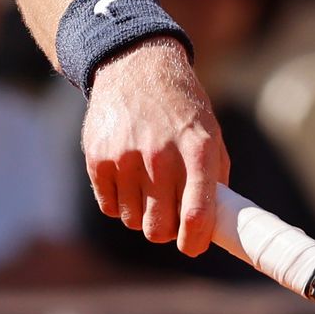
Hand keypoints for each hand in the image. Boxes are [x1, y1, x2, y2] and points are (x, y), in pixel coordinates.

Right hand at [82, 35, 229, 254]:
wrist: (136, 66)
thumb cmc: (180, 106)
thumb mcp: (209, 130)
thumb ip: (215, 176)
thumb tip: (216, 223)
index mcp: (198, 146)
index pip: (197, 211)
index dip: (196, 240)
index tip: (193, 246)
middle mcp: (161, 153)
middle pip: (160, 226)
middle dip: (167, 230)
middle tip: (170, 215)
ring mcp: (126, 156)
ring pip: (133, 221)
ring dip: (143, 214)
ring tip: (149, 187)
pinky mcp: (98, 159)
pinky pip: (109, 207)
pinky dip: (120, 202)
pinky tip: (128, 178)